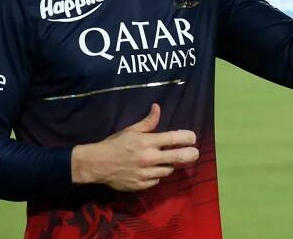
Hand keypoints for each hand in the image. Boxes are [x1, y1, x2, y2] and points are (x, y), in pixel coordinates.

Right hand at [71, 103, 198, 190]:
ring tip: (165, 160)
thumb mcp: (131, 130)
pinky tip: (152, 169)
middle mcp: (149, 158)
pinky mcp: (142, 185)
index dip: (187, 138)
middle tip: (195, 153)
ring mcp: (146, 173)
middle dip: (190, 154)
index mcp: (147, 142)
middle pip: (178, 157)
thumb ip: (148, 122)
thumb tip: (157, 107)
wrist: (96, 164)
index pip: (174, 139)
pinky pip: (157, 179)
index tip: (193, 138)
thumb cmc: (115, 144)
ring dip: (170, 164)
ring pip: (169, 170)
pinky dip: (157, 174)